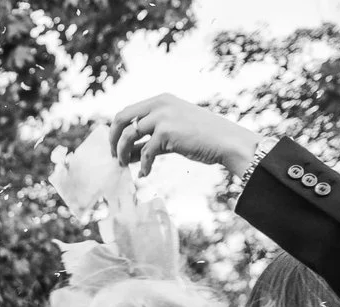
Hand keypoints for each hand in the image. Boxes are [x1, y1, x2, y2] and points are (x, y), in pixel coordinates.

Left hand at [109, 95, 264, 176]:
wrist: (226, 142)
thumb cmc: (201, 139)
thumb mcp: (172, 133)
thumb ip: (149, 138)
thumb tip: (125, 154)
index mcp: (161, 100)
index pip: (127, 112)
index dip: (116, 130)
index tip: (114, 146)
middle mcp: (160, 103)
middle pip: (121, 119)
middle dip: (113, 139)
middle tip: (113, 157)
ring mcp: (162, 116)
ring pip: (128, 135)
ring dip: (123, 153)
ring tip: (124, 166)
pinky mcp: (166, 132)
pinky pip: (145, 152)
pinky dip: (143, 165)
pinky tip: (145, 174)